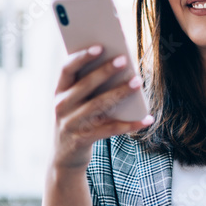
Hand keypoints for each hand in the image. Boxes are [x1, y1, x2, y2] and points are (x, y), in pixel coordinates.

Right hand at [52, 46, 153, 169]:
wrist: (64, 158)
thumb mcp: (74, 103)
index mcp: (59, 91)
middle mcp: (62, 106)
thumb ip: (87, 85)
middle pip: (85, 85)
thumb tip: (119, 66)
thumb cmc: (76, 120)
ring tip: (138, 82)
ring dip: (120, 92)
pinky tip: (146, 119)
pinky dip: (130, 125)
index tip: (99, 46)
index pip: (67, 69)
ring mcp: (71, 124)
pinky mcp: (83, 139)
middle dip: (105, 71)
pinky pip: (110, 129)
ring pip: (99, 104)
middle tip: (124, 59)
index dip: (81, 56)